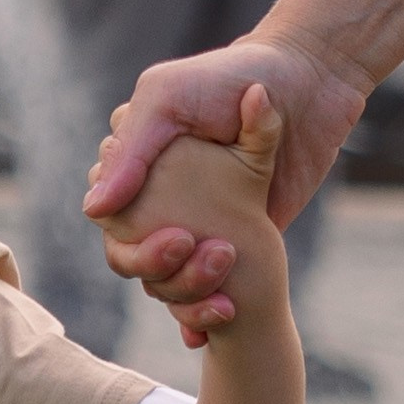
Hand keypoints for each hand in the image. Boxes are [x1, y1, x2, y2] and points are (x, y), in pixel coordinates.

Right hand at [83, 36, 363, 340]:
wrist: (310, 86)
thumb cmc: (234, 78)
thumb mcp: (169, 100)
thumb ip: (131, 151)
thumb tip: (93, 211)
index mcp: (133, 165)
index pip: (110, 217)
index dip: (129, 237)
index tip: (174, 236)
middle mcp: (157, 198)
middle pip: (132, 255)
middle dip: (160, 267)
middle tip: (195, 252)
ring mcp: (195, 222)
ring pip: (166, 279)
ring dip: (186, 294)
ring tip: (220, 298)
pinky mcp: (233, 240)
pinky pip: (207, 288)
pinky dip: (203, 312)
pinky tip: (213, 325)